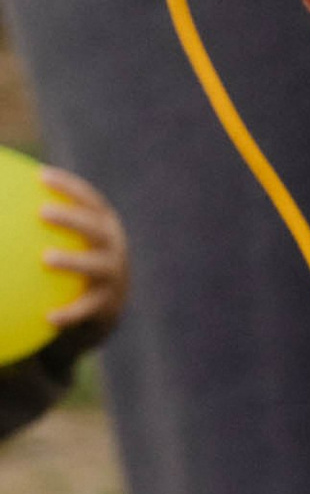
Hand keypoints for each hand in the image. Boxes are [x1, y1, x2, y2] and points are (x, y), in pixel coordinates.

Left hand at [36, 169, 126, 335]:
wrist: (101, 309)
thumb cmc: (71, 264)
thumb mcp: (64, 240)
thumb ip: (39, 222)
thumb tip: (2, 198)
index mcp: (103, 225)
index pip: (89, 200)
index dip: (69, 186)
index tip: (41, 176)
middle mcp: (114, 247)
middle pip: (95, 229)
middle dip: (72, 219)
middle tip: (42, 212)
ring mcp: (114, 276)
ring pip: (97, 267)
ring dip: (73, 261)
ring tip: (46, 258)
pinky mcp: (109, 306)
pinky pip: (87, 309)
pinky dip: (70, 313)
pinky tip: (48, 318)